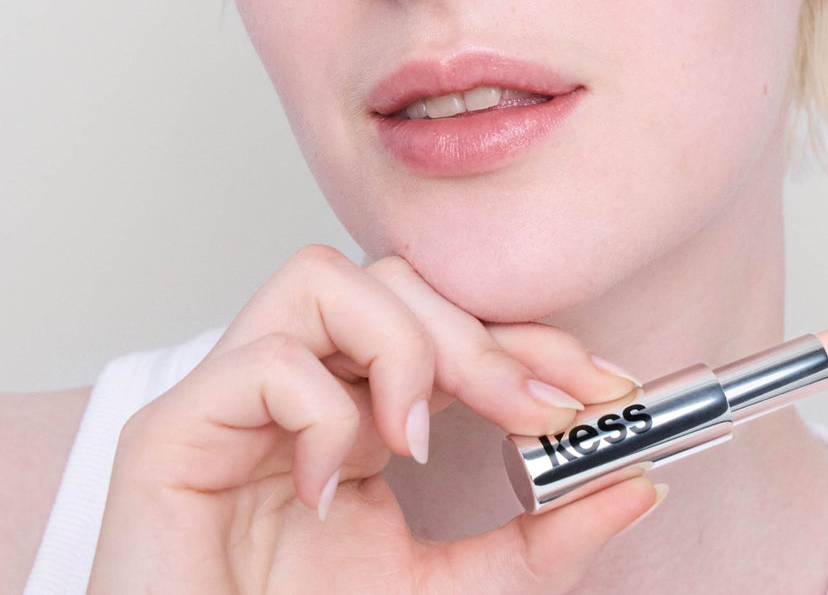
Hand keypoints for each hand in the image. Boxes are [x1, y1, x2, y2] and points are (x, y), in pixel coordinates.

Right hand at [86, 245, 661, 593]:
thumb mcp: (449, 588)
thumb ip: (538, 542)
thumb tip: (639, 486)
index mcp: (358, 409)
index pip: (449, 325)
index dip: (529, 338)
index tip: (606, 385)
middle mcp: (301, 383)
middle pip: (394, 281)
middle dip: (479, 338)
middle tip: (536, 409)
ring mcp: (234, 395)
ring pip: (325, 278)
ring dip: (399, 347)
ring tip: (415, 440)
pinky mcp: (172, 426)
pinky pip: (265, 358)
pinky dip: (319, 411)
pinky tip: (325, 486)